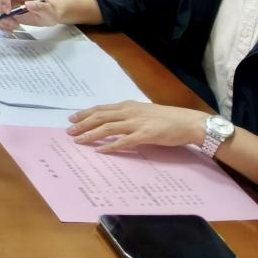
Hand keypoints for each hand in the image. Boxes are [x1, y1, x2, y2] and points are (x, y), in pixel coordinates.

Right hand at [0, 0, 59, 29]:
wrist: (48, 16)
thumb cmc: (49, 11)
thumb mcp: (48, 10)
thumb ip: (39, 7)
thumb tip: (27, 4)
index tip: (8, 11)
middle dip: (0, 13)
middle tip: (12, 22)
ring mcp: (8, 7)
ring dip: (1, 21)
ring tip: (14, 27)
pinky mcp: (7, 16)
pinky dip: (2, 26)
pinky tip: (11, 30)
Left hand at [68, 102, 206, 152]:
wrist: (188, 122)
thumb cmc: (167, 118)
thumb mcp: (143, 112)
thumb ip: (129, 115)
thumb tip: (114, 121)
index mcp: (127, 106)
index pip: (101, 109)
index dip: (85, 114)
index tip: (72, 119)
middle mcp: (129, 112)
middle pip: (100, 117)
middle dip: (82, 124)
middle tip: (69, 131)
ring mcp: (136, 123)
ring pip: (107, 128)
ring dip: (91, 134)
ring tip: (79, 140)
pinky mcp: (145, 135)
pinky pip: (124, 141)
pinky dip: (110, 146)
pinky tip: (101, 151)